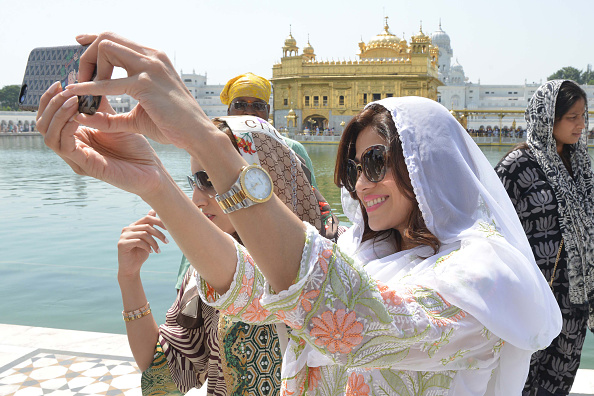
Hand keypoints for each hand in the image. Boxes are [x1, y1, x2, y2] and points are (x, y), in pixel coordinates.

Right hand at [36, 81, 169, 197]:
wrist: (152, 171)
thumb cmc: (135, 148)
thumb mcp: (114, 120)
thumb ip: (98, 106)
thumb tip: (87, 79)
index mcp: (75, 137)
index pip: (49, 117)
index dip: (50, 98)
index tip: (60, 82)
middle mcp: (72, 148)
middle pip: (42, 124)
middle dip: (50, 103)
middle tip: (63, 88)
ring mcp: (76, 159)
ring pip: (48, 134)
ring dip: (57, 113)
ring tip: (71, 99)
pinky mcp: (85, 166)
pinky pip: (64, 145)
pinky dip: (66, 127)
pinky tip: (77, 114)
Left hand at [65, 32, 216, 148]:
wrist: (197, 134)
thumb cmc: (172, 124)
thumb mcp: (138, 113)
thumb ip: (114, 112)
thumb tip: (87, 115)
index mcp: (153, 58)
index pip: (117, 37)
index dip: (93, 40)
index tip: (78, 46)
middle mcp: (152, 56)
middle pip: (107, 38)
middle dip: (87, 57)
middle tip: (82, 80)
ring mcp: (150, 67)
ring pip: (106, 48)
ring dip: (89, 67)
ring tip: (84, 90)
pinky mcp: (146, 84)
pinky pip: (110, 81)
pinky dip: (90, 88)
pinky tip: (78, 94)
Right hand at [117, 210, 167, 278]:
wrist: (131, 268)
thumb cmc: (140, 253)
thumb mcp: (148, 239)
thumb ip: (149, 226)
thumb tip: (153, 210)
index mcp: (134, 226)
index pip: (147, 218)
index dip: (159, 221)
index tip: (168, 228)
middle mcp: (127, 229)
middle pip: (147, 226)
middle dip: (159, 234)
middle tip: (167, 242)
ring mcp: (123, 236)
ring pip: (144, 234)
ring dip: (154, 242)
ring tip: (158, 250)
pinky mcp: (122, 244)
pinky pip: (139, 241)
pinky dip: (147, 246)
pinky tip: (151, 252)